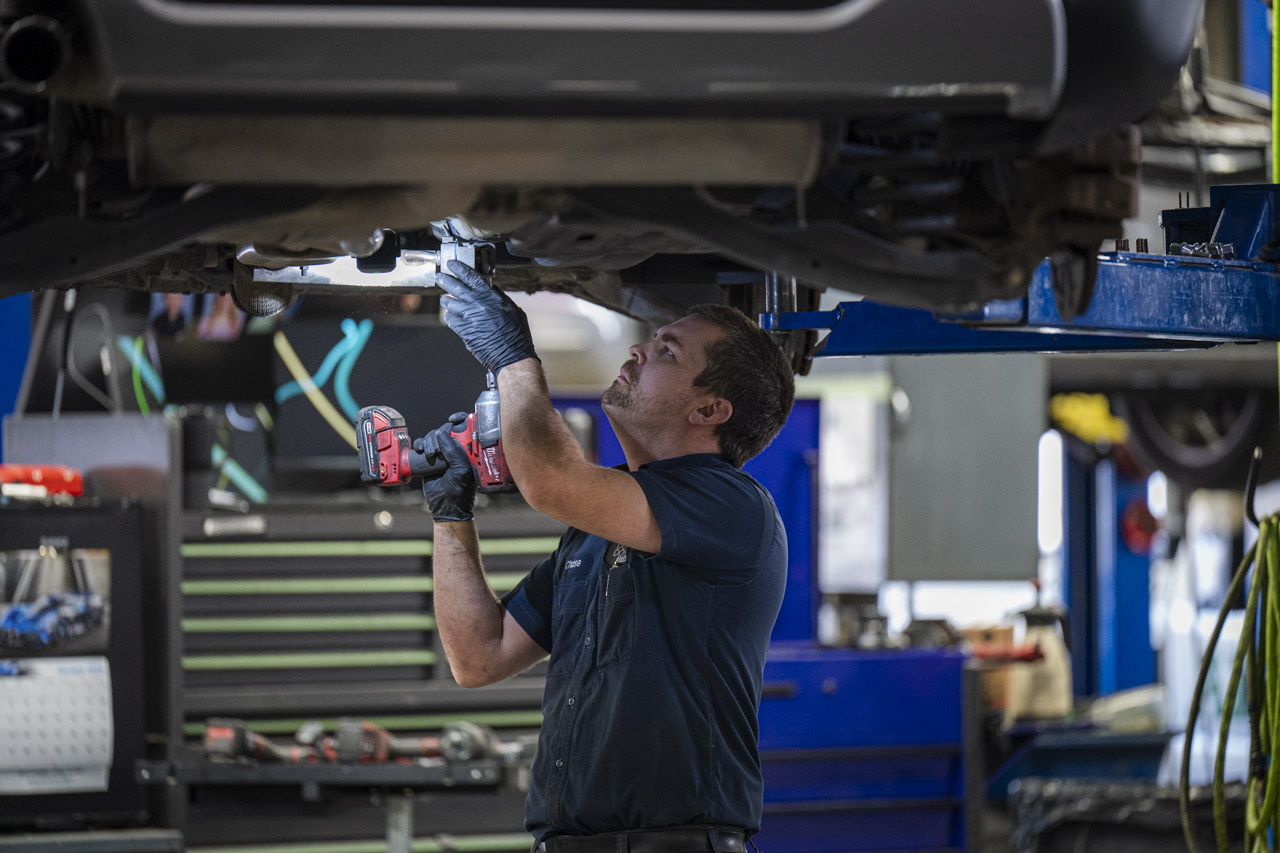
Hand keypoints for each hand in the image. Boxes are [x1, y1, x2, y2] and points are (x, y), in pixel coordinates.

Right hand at [418, 413, 476, 522]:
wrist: (446, 507)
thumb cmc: (459, 490)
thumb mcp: (461, 470)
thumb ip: (453, 451)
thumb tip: (442, 434)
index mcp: (466, 450)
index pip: (464, 429)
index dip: (459, 420)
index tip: (452, 419)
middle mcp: (453, 450)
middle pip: (444, 431)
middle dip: (438, 436)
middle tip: (436, 451)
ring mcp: (440, 454)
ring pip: (432, 437)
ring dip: (428, 442)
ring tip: (429, 455)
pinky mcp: (427, 460)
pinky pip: (421, 446)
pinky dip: (419, 445)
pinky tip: (420, 452)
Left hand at [435, 260, 537, 374]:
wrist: (511, 354)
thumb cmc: (516, 333)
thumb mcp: (512, 308)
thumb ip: (499, 297)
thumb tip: (491, 289)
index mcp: (489, 296)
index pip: (470, 276)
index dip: (458, 268)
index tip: (451, 264)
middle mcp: (476, 304)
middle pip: (454, 287)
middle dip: (444, 280)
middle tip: (440, 277)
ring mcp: (468, 318)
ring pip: (449, 303)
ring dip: (447, 300)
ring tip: (446, 300)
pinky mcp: (463, 331)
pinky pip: (450, 320)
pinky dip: (451, 317)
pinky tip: (453, 317)